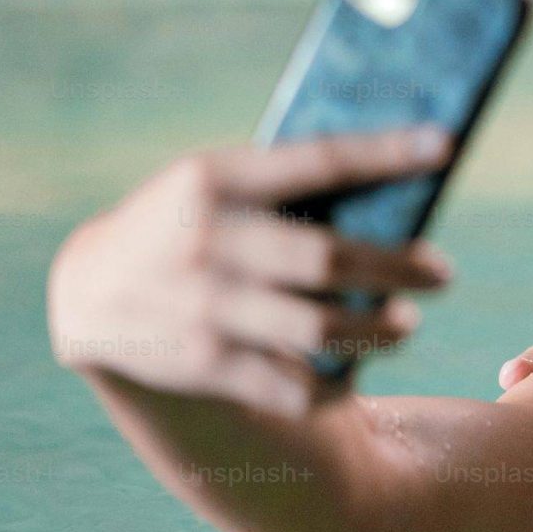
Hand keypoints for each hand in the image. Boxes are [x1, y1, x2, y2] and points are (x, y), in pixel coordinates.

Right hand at [48, 129, 454, 419]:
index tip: (443, 146)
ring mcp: (205, 305)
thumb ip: (281, 184)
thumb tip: (390, 187)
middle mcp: (211, 239)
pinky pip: (290, 385)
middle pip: (329, 257)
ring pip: (319, 327)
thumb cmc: (180, 222)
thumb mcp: (212, 182)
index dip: (384, 154)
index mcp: (217, 179)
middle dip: (398, 268)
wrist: (89, 288)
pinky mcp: (202, 362)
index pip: (317, 161)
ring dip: (378, 331)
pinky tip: (354, 373)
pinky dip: (332, 385)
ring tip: (406, 327)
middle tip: (442, 274)